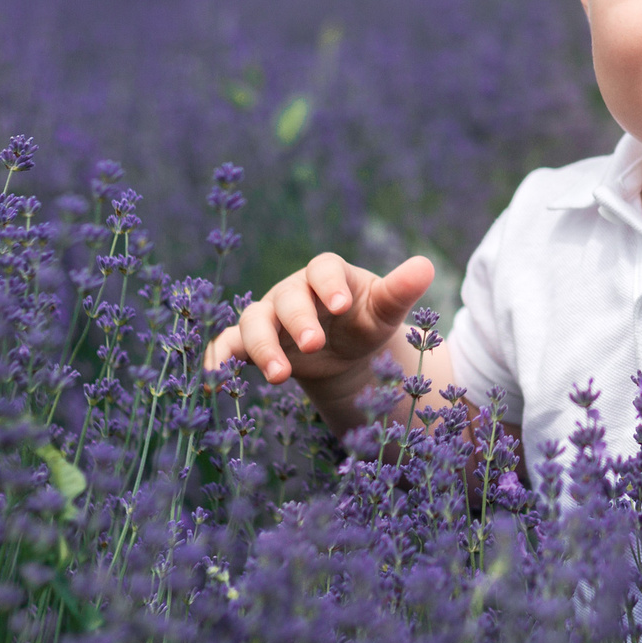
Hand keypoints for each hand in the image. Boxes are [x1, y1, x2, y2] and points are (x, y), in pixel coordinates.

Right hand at [203, 252, 434, 394]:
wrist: (345, 351)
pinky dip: (219, 356)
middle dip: (297, 321)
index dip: (329, 285)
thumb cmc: (366, 321)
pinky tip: (215, 375)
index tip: (341, 306)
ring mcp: (269, 316)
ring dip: (261, 346)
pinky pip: (229, 344)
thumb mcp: (385, 310)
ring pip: (253, 321)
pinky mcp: (252, 343)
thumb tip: (427, 266)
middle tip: (314, 346)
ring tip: (279, 376)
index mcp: (328, 275)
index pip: (323, 269)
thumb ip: (401, 290)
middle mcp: (293, 291)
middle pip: (287, 297)